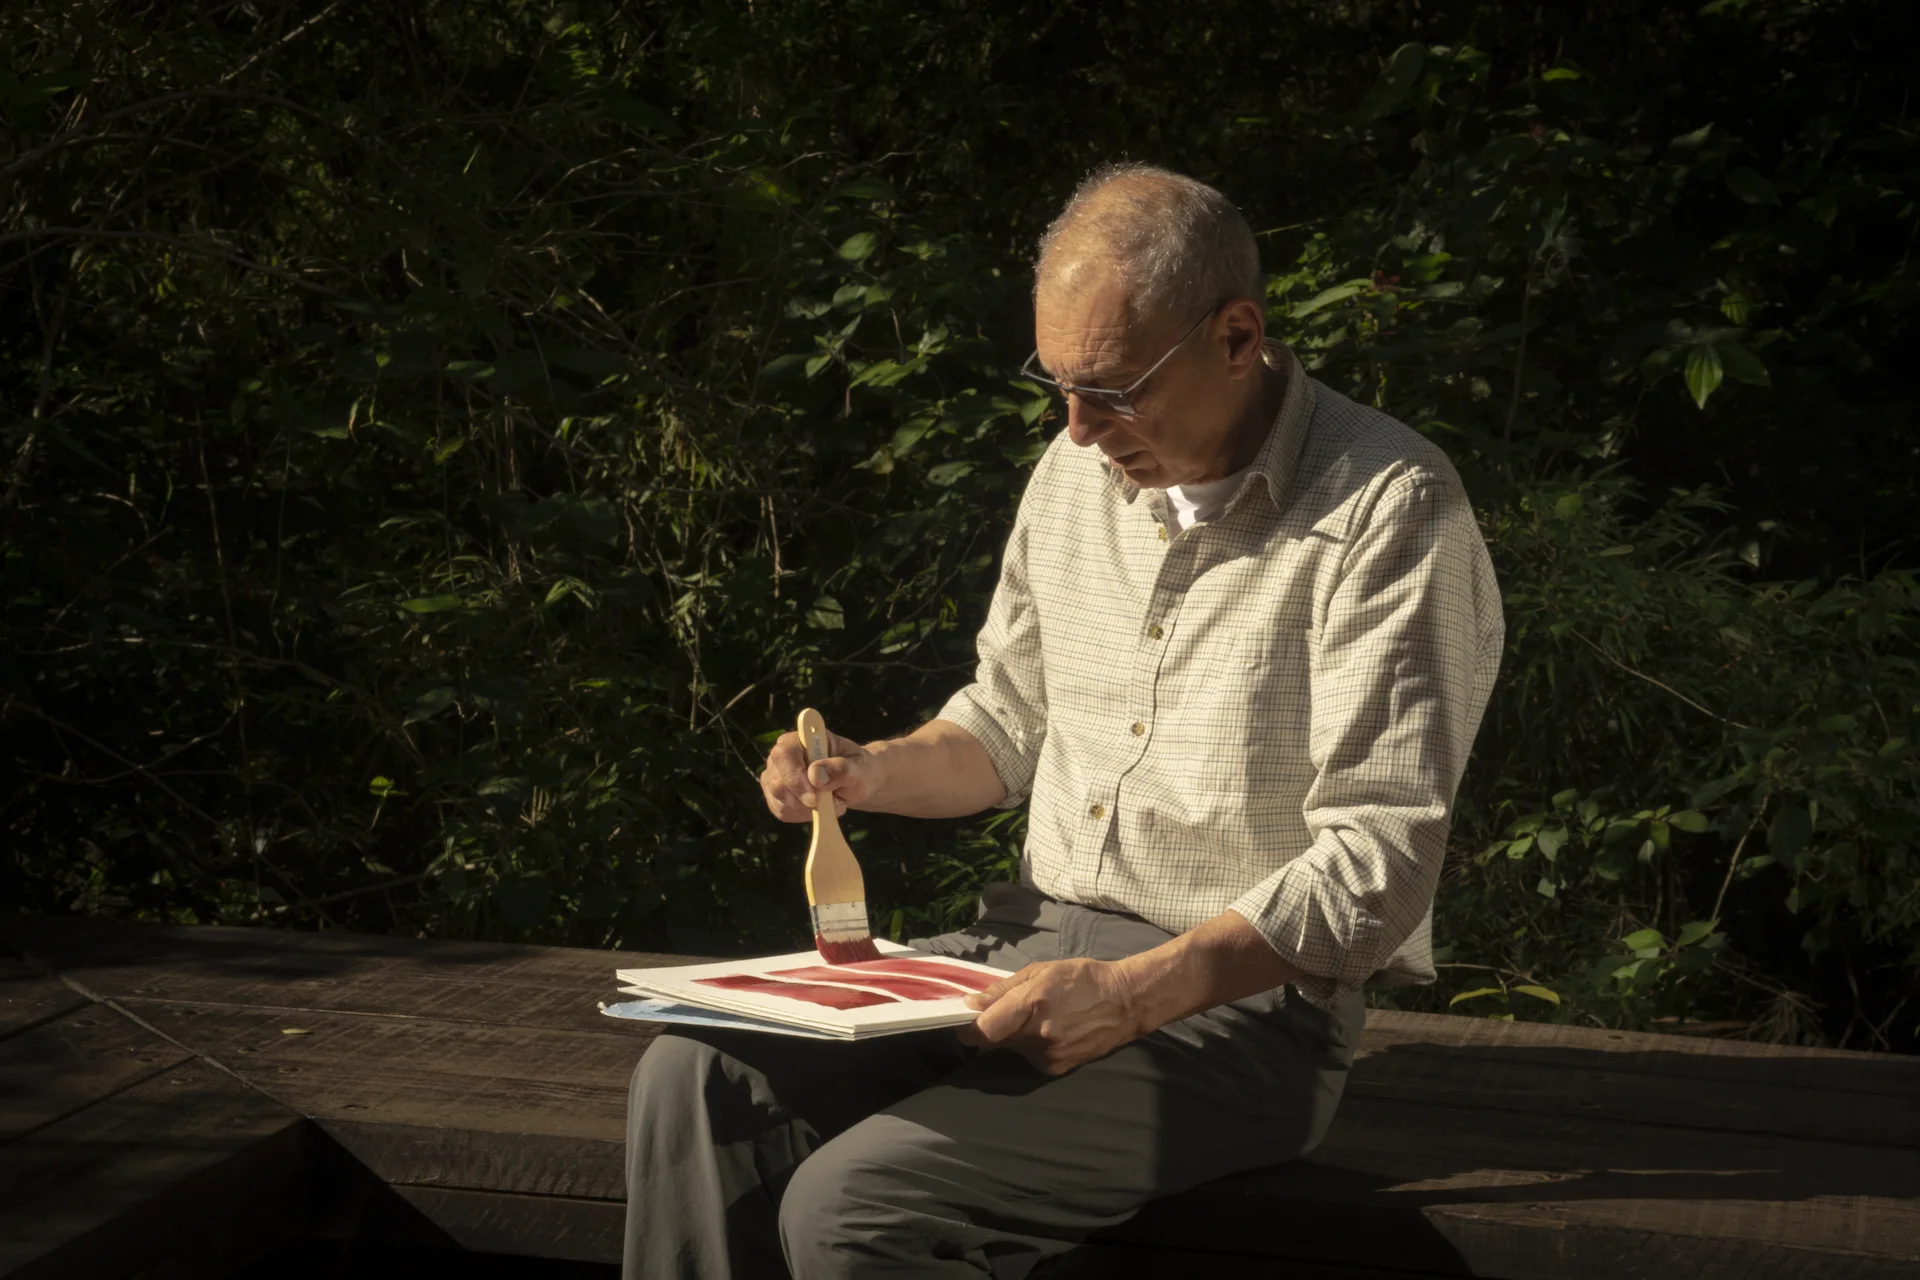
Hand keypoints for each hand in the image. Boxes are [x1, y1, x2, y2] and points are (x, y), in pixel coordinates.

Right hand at [759, 723, 880, 821]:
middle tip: (833, 805)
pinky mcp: (777, 797)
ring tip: (833, 802)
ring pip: (780, 801)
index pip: (784, 754)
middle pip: (778, 783)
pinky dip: (804, 816)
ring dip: (808, 810)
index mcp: (799, 739)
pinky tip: (821, 808)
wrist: (855, 783)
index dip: (796, 777)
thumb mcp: (859, 768)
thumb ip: (841, 768)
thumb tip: (815, 774)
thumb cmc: (858, 770)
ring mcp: (776, 777)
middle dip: (804, 801)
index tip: (816, 799)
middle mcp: (781, 757)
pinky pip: (783, 812)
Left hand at [957, 958, 1142, 1074]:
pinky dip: (1030, 1046)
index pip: (983, 1030)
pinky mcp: (1055, 1069)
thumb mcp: (1042, 972)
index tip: (965, 1020)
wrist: (1125, 1004)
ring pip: (1010, 1050)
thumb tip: (971, 1003)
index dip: (967, 1028)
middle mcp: (1038, 1035)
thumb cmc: (1082, 979)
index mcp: (1032, 1004)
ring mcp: (1048, 1056)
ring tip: (1037, 1018)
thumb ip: (1003, 989)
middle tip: (1005, 1012)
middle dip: (991, 1028)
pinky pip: (1028, 1057)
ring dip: (1012, 1037)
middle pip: (992, 1041)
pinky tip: (1050, 1030)